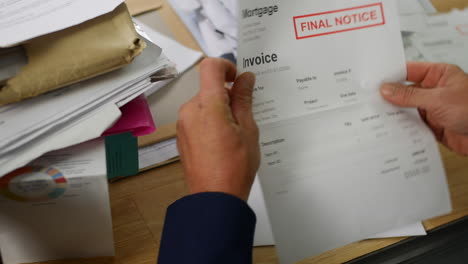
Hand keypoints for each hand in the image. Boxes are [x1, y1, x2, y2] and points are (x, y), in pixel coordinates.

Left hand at [176, 58, 259, 200]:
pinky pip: (196, 118)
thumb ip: (243, 99)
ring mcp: (182, 124)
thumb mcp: (248, 129)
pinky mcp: (181, 136)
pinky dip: (210, 121)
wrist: (214, 198)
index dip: (226, 66)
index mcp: (207, 105)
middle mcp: (189, 110)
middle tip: (244, 116)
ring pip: (202, 104)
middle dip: (226, 95)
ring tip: (234, 133)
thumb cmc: (235, 166)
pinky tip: (222, 141)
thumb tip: (245, 78)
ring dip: (218, 109)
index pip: (210, 67)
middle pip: (208, 88)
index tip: (238, 80)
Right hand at [380, 62, 467, 154]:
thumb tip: (387, 89)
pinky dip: (401, 127)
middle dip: (389, 96)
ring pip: (405, 108)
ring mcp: (431, 108)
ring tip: (375, 114)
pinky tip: (389, 128)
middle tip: (369, 99)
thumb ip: (410, 95)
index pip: (409, 71)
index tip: (373, 80)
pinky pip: (410, 124)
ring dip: (394, 113)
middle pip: (404, 90)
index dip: (391, 75)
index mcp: (438, 75)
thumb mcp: (439, 99)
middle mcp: (433, 90)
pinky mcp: (430, 125)